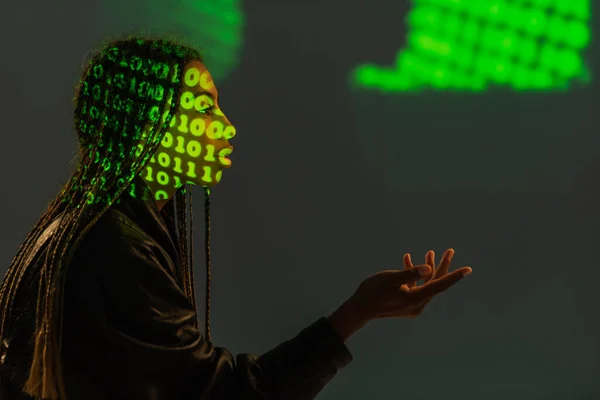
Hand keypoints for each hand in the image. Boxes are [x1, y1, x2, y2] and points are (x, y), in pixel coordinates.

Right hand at [349, 248, 470, 320]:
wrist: (359, 309)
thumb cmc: (373, 292)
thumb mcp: (391, 278)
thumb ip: (410, 273)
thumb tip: (428, 268)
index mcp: (417, 298)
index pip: (440, 285)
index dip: (454, 276)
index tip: (468, 269)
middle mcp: (418, 304)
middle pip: (435, 283)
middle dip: (441, 265)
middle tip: (450, 251)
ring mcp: (412, 305)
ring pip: (426, 284)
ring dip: (427, 268)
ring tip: (430, 252)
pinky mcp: (406, 303)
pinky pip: (415, 287)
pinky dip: (414, 275)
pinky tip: (408, 260)